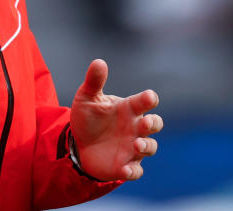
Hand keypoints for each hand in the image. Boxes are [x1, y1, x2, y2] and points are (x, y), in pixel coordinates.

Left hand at [69, 59, 161, 180]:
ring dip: (146, 146)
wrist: (78, 144)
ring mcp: (132, 147)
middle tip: (145, 122)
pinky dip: (132, 171)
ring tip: (136, 144)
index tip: (149, 97)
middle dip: (153, 123)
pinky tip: (124, 170)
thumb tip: (98, 62)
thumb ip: (94, 81)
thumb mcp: (87, 98)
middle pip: (154, 124)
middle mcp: (135, 127)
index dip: (149, 99)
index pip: (145, 101)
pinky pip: (135, 171)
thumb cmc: (88, 117)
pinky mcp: (125, 165)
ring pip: (150, 147)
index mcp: (129, 108)